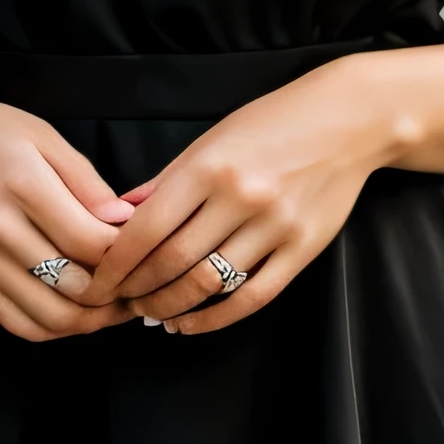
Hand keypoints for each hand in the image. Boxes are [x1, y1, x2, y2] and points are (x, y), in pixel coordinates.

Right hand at [0, 77, 136, 341]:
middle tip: (142, 283)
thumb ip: (88, 183)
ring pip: (50, 317)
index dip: (127, 254)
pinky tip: (79, 313)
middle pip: (73, 287)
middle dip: (117, 293)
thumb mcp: (47, 139)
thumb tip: (125, 223)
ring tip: (117, 305)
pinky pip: (20, 324)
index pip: (88, 242)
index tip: (148, 249)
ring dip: (92, 320)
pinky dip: (56, 328)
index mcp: (23, 186)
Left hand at [77, 57, 389, 334]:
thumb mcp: (212, 138)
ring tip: (150, 314)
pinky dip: (215, 319)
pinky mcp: (303, 249)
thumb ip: (165, 181)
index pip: (147, 229)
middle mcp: (240, 197)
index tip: (96, 284)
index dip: (115, 265)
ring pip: (209, 285)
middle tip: (118, 303)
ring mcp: (274, 226)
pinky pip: (252, 297)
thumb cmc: (272, 123)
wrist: (347, 120)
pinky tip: (191, 323)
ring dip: (171, 307)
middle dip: (137, 290)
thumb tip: (118, 217)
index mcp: (209, 166)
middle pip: (173, 262)